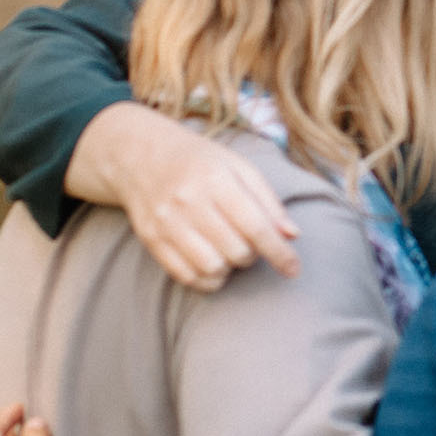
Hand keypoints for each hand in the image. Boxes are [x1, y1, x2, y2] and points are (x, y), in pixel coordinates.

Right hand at [65, 103, 299, 288]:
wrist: (141, 156)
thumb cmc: (201, 162)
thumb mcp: (240, 168)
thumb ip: (268, 202)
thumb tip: (292, 235)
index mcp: (216, 179)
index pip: (256, 226)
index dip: (279, 252)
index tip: (294, 269)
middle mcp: (188, 201)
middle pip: (236, 250)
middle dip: (253, 256)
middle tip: (251, 244)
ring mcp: (166, 222)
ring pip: (211, 267)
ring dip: (230, 269)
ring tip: (231, 253)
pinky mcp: (151, 239)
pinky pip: (185, 276)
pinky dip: (207, 279)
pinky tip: (214, 266)